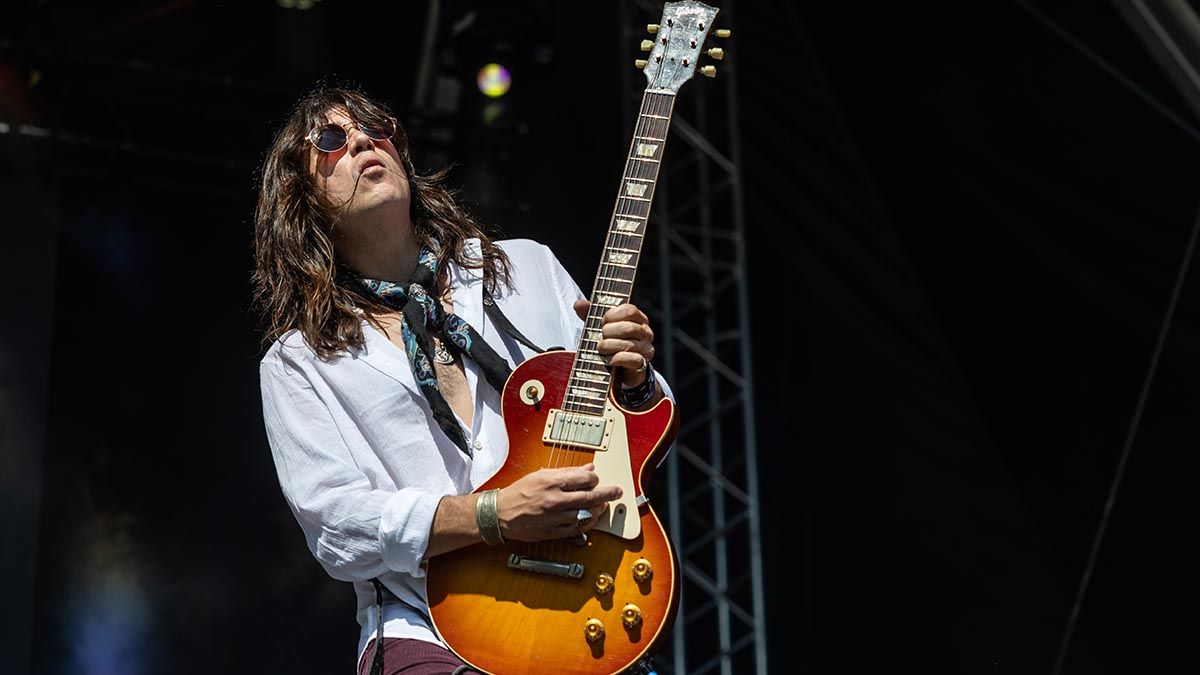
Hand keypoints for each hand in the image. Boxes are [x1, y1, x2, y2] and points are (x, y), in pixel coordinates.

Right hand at [496, 463, 621, 541]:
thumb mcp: (540, 475)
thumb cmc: (519, 493)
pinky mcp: (554, 532)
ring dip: (598, 509)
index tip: (596, 479)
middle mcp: (554, 500)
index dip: (594, 479)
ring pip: (586, 514)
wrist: (500, 514)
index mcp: (550, 482)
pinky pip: (577, 528)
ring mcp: (555, 518)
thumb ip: (566, 472)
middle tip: (616, 491)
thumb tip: (587, 469)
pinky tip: (590, 518)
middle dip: (607, 493)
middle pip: (590, 496)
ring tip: (602, 505)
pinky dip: (586, 523)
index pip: (583, 479)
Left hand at [573, 300, 654, 386]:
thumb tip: (579, 304)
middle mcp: (645, 332)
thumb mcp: (599, 326)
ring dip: (609, 346)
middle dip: (609, 332)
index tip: (602, 322)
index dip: (612, 315)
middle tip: (600, 337)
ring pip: (629, 344)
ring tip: (600, 349)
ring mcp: (646, 349)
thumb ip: (590, 314)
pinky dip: (617, 359)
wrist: (619, 368)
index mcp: (638, 318)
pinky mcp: (642, 364)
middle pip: (628, 328)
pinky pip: (632, 359)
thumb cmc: (611, 342)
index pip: (629, 310)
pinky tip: (609, 360)